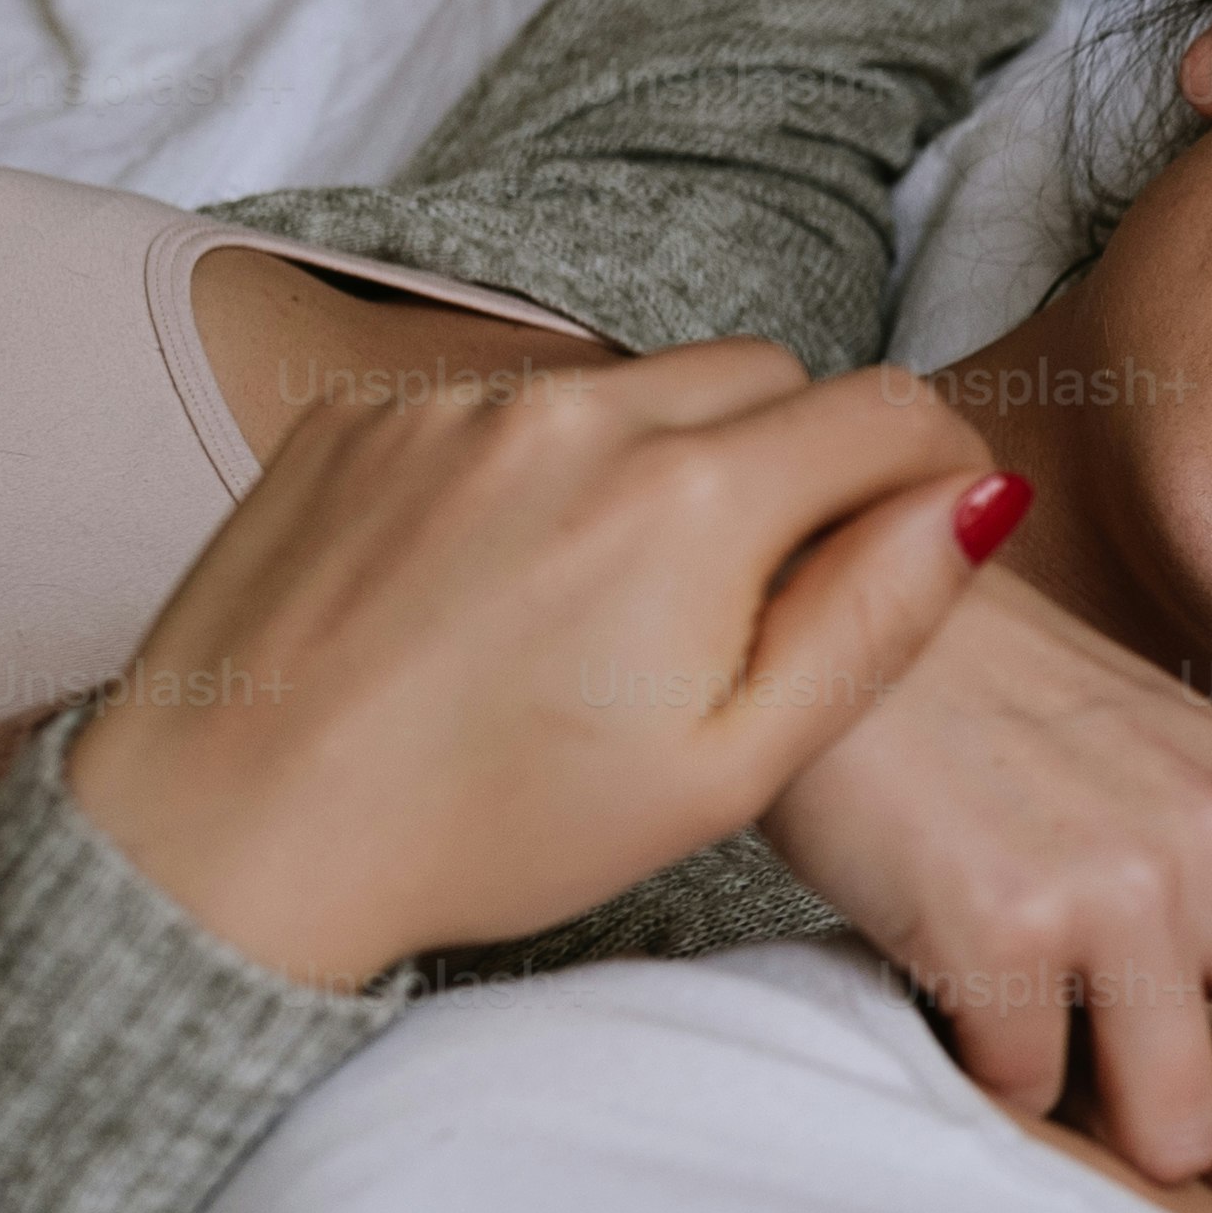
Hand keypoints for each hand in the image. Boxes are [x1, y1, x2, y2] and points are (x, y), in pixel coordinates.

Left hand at [65, 342, 1019, 988]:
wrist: (232, 838)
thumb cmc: (490, 830)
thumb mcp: (726, 768)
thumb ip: (874, 619)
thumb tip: (979, 498)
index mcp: (695, 500)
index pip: (887, 407)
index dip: (936, 462)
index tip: (929, 522)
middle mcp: (583, 413)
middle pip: (767, 374)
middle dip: (796, 458)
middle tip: (753, 593)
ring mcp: (462, 401)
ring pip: (634, 384)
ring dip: (663, 459)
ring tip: (601, 604)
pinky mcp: (366, 412)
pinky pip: (507, 401)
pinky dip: (536, 468)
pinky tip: (491, 585)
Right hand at [757, 565, 1211, 1212]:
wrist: (836, 598)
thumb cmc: (991, 701)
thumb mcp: (1170, 766)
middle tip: (1201, 1155)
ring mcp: (1124, 886)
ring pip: (1177, 1133)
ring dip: (1112, 1131)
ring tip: (1051, 1043)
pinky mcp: (1004, 925)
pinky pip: (1030, 1096)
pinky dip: (994, 1076)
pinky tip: (959, 988)